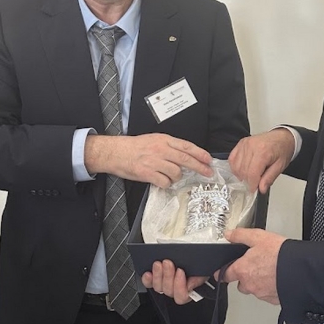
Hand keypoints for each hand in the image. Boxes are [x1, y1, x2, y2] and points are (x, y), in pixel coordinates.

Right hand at [85, 133, 212, 186]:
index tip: (209, 160)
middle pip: (186, 159)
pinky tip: (161, 181)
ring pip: (176, 172)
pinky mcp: (147, 173)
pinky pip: (164, 182)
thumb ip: (170, 146)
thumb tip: (186, 156)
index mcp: (163, 140)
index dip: (200, 154)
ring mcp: (154, 161)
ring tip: (170, 176)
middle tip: (207, 172)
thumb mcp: (154, 140)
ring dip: (177, 177)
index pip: (186, 146)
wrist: (115, 152)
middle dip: (199, 167)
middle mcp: (160, 149)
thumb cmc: (134, 147)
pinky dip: (166, 184)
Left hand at [142, 260, 206, 303]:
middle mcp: (177, 290)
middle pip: (169, 291)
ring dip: (158, 275)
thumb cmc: (199, 261)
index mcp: (190, 289)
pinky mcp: (155, 279)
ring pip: (159, 288)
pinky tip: (148, 273)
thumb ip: (200, 277)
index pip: (183, 296)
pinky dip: (147, 279)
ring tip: (159, 263)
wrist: (192, 253)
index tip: (180, 271)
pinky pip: (149, 284)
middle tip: (168, 263)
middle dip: (168, 276)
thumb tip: (191, 285)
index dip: (180, 286)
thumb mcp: (203, 267)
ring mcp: (165, 285)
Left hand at [220, 229, 285, 304]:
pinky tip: (277, 278)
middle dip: (245, 276)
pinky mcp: (273, 299)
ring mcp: (261, 293)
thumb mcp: (258, 237)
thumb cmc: (280, 254)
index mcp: (242, 270)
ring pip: (254, 289)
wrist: (300, 270)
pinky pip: (267, 294)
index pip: (224, 274)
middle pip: (241, 283)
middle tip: (256, 266)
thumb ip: (241, 235)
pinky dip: (270, 288)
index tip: (220, 273)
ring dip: (258, 282)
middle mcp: (249, 284)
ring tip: (270, 270)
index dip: (222, 272)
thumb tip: (229, 234)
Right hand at [228, 129, 294, 192]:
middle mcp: (252, 146)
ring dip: (241, 175)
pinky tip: (242, 170)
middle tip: (255, 183)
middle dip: (248, 181)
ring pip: (236, 166)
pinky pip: (232, 158)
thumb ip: (269, 178)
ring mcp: (244, 144)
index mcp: (263, 151)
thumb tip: (261, 189)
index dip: (252, 185)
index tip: (254, 190)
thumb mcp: (280, 166)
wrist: (282, 137)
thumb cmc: (282, 149)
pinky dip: (235, 167)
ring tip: (250, 176)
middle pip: (243, 171)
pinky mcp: (241, 144)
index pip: (252, 173)